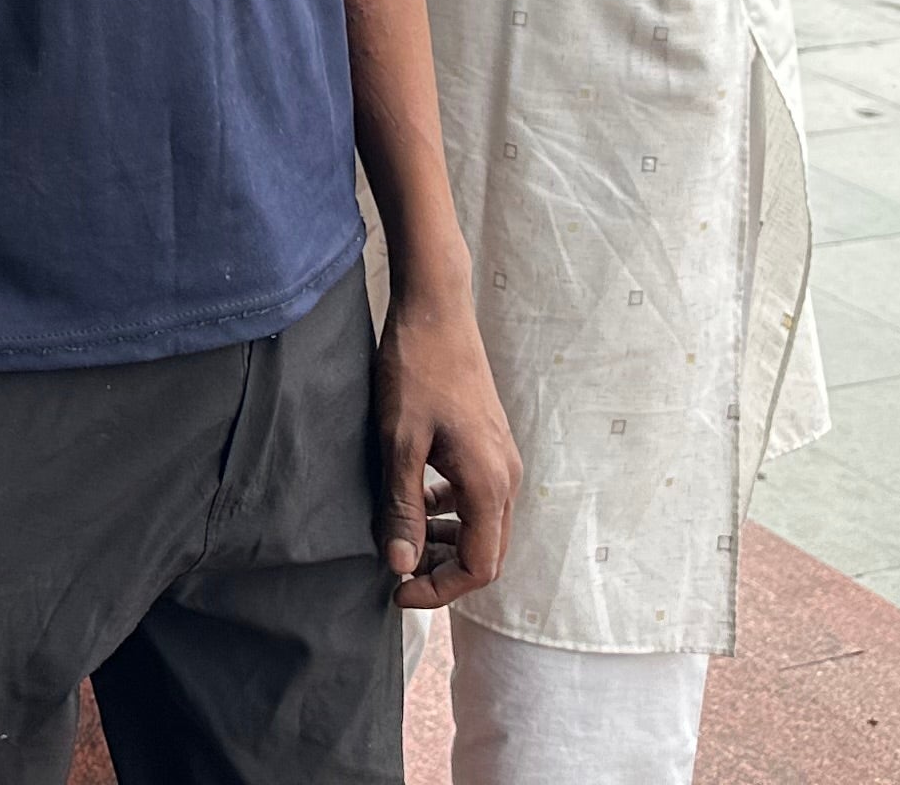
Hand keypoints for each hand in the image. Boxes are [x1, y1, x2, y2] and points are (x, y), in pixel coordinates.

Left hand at [373, 286, 516, 609]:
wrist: (435, 310)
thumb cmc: (415, 370)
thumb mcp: (399, 443)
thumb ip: (402, 507)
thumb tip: (400, 565)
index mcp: (489, 484)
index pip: (479, 567)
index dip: (438, 589)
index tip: (396, 589)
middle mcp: (506, 477)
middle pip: (484, 551)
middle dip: (441, 570)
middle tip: (394, 569)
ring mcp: (501, 460)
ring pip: (480, 526)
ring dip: (444, 541)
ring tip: (399, 538)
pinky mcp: (489, 445)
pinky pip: (476, 497)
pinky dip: (448, 511)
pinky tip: (414, 501)